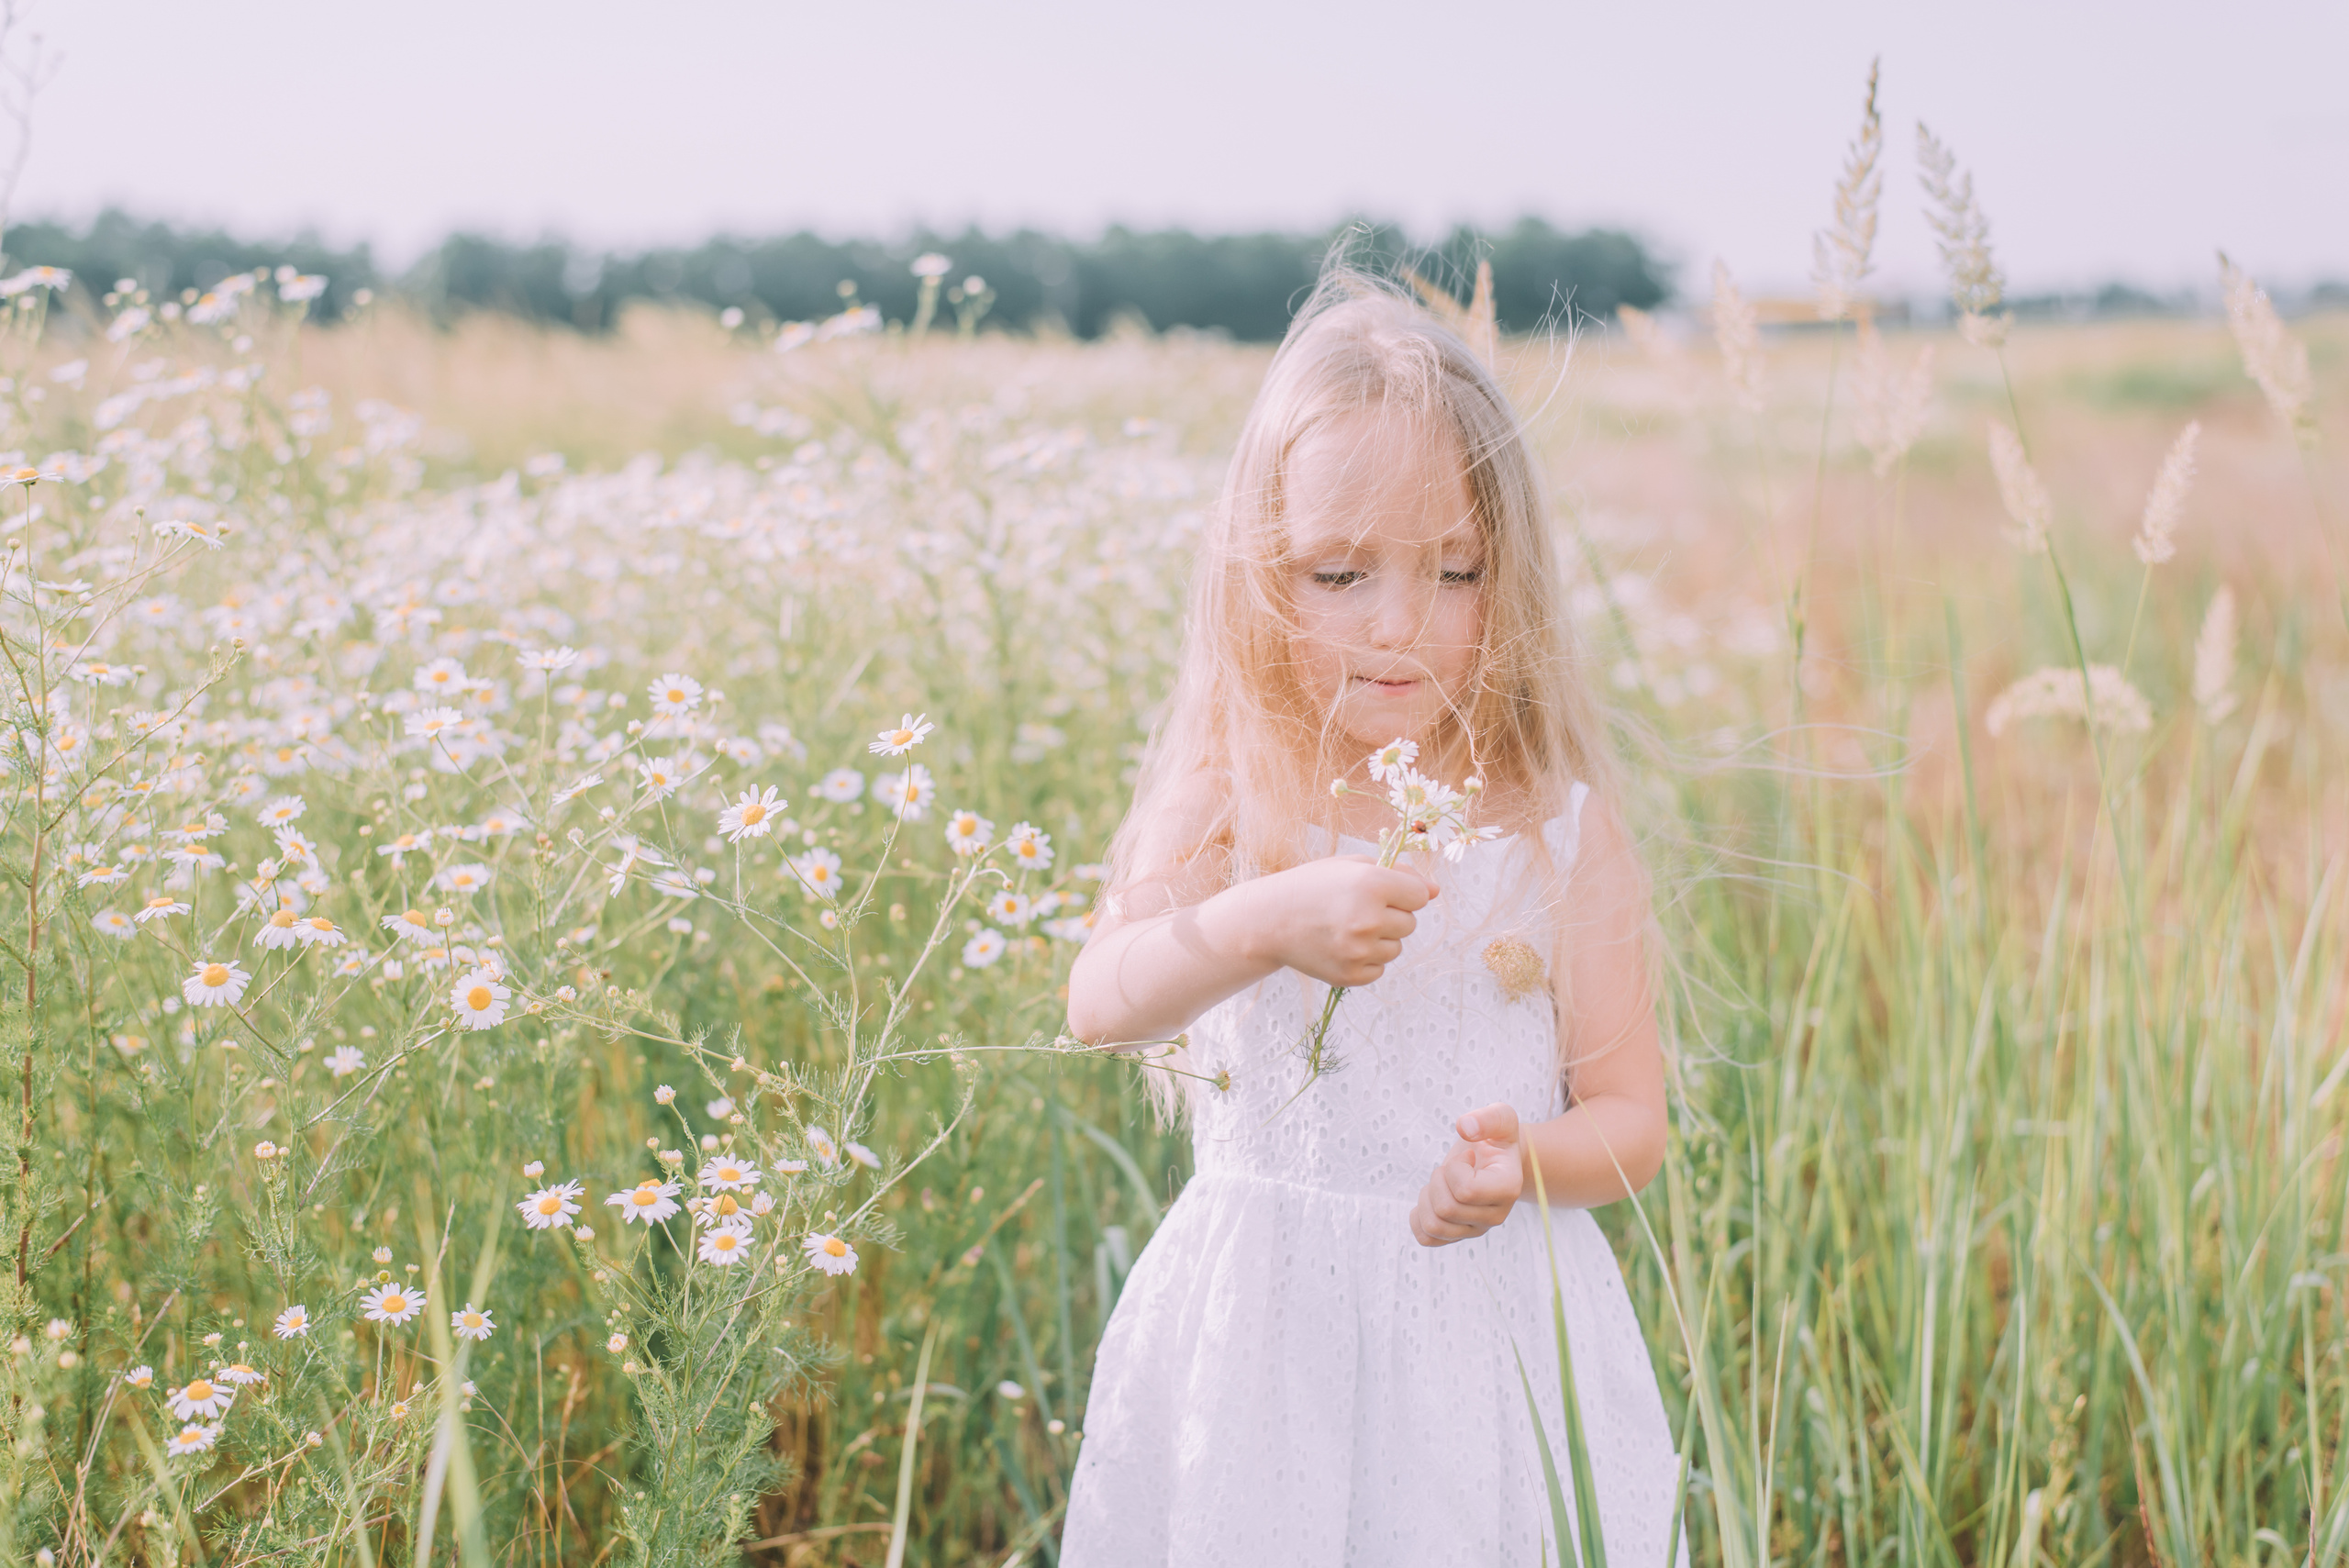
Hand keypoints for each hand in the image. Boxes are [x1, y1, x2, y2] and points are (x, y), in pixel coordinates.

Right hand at [1250, 855, 1438, 988]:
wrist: (1269, 920)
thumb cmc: (1314, 886)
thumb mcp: (1353, 866)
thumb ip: (1399, 875)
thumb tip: (1435, 892)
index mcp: (1372, 885)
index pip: (1420, 896)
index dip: (1403, 892)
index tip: (1380, 891)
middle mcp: (1368, 919)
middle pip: (1410, 924)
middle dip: (1391, 916)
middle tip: (1356, 909)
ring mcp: (1359, 951)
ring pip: (1397, 948)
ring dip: (1380, 939)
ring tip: (1347, 928)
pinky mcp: (1350, 976)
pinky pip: (1380, 969)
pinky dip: (1367, 959)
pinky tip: (1341, 945)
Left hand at [1409, 1103, 1522, 1246]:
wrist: (1494, 1159)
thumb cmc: (1495, 1138)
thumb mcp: (1500, 1118)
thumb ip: (1488, 1118)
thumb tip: (1464, 1127)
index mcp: (1508, 1189)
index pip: (1466, 1191)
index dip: (1454, 1168)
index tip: (1466, 1157)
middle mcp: (1495, 1216)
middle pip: (1446, 1209)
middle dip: (1438, 1179)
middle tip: (1451, 1168)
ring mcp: (1475, 1230)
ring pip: (1433, 1226)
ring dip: (1427, 1197)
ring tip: (1442, 1182)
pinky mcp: (1457, 1236)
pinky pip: (1426, 1238)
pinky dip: (1418, 1217)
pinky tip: (1430, 1198)